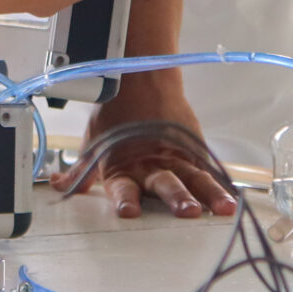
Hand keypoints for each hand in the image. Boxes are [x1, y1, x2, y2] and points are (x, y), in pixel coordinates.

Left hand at [53, 74, 236, 218]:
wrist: (141, 79)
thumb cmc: (114, 118)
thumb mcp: (94, 144)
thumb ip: (80, 172)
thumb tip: (57, 184)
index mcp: (124, 166)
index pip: (122, 186)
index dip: (124, 199)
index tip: (129, 212)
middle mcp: (151, 164)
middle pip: (165, 183)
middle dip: (176, 198)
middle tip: (187, 212)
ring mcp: (176, 156)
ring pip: (194, 177)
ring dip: (208, 194)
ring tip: (223, 209)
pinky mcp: (194, 150)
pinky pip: (210, 169)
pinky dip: (223, 185)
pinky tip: (236, 201)